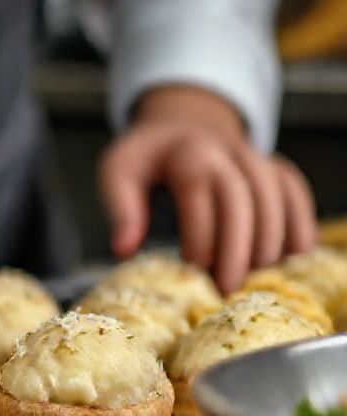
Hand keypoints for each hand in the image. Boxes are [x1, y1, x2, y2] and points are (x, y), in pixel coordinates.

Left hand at [98, 85, 316, 292]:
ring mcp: (255, 158)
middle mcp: (227, 150)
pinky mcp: (273, 169)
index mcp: (187, 151)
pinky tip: (290, 254)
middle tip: (226, 288)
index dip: (200, 233)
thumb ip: (121, 210)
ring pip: (275, 197)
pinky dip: (299, 223)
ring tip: (250, 278)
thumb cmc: (145, 158)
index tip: (192, 268)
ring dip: (268, 241)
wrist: (177, 126)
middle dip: (236, 248)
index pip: (199, 192)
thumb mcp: (118, 173)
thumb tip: (124, 250)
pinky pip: (294, 193)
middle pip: (242, 198)